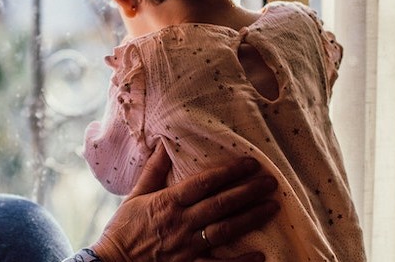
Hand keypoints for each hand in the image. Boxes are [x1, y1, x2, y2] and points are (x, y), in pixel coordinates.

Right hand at [91, 147, 277, 261]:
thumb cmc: (124, 228)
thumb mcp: (135, 195)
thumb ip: (153, 171)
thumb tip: (163, 144)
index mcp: (168, 202)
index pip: (203, 183)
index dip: (229, 172)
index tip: (250, 164)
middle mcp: (180, 223)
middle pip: (220, 205)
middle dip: (248, 192)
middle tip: (270, 182)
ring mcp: (186, 248)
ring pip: (224, 231)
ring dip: (250, 219)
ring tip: (271, 208)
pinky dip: (240, 261)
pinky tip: (259, 255)